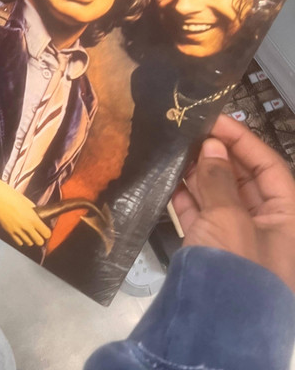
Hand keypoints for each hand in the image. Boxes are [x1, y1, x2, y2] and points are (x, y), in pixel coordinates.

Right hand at [0, 164, 51, 246]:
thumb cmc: (10, 194)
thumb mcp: (25, 200)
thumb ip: (32, 209)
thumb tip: (37, 214)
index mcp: (32, 217)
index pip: (46, 233)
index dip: (47, 232)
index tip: (45, 229)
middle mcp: (25, 226)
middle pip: (39, 241)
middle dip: (40, 238)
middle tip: (38, 232)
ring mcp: (16, 230)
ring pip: (29, 243)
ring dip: (31, 239)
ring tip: (29, 233)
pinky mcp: (8, 232)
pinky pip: (18, 242)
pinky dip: (21, 239)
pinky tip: (20, 233)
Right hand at [173, 114, 294, 292]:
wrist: (214, 329)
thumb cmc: (236, 269)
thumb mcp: (231, 220)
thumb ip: (220, 180)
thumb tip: (213, 146)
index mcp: (288, 218)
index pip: (269, 167)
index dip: (242, 140)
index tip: (213, 120)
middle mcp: (266, 224)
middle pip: (242, 178)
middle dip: (217, 155)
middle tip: (187, 132)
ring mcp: (235, 236)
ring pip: (218, 194)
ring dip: (197, 173)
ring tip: (173, 150)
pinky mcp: (210, 246)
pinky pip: (200, 213)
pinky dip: (184, 196)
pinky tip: (166, 179)